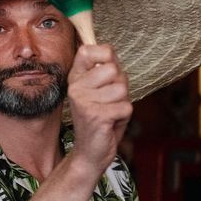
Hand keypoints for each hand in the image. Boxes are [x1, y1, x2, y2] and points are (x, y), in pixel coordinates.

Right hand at [66, 43, 131, 176]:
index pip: (89, 50)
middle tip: (109, 100)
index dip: (106, 56)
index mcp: (75, 77)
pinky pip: (125, 106)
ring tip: (110, 112)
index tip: (106, 72)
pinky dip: (124, 117)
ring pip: (122, 89)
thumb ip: (105, 70)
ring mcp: (83, 101)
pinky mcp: (95, 115)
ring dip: (122, 103)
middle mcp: (75, 87)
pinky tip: (110, 123)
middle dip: (121, 86)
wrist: (91, 151)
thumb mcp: (102, 90)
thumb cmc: (101, 118)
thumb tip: (109, 50)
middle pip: (113, 69)